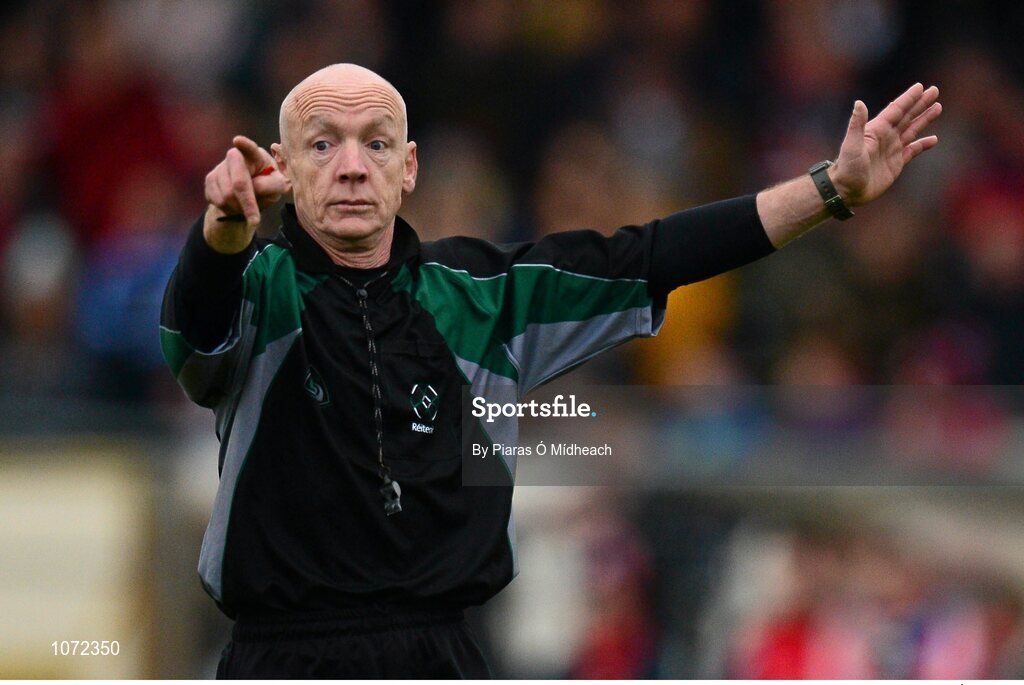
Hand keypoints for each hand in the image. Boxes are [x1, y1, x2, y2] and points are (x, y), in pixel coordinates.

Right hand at [204, 135, 290, 225]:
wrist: (245, 197)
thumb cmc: (267, 187)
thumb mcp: (277, 187)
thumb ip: (273, 185)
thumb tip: (256, 186)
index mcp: (256, 155)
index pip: (250, 148)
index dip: (245, 145)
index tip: (238, 141)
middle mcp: (235, 156)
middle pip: (239, 182)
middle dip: (247, 203)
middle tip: (255, 220)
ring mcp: (220, 167)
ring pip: (227, 195)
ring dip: (239, 207)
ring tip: (246, 206)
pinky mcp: (210, 179)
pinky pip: (217, 201)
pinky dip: (228, 208)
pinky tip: (234, 205)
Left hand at [831, 83, 941, 205]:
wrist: (846, 191)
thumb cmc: (847, 168)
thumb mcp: (851, 145)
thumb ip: (857, 124)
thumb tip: (858, 102)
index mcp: (876, 130)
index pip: (896, 110)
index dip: (908, 99)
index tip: (921, 87)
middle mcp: (885, 137)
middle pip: (907, 116)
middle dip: (920, 104)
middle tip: (935, 90)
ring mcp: (891, 149)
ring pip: (912, 130)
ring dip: (924, 119)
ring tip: (937, 107)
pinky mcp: (896, 163)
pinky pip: (913, 150)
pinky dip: (923, 144)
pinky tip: (934, 139)